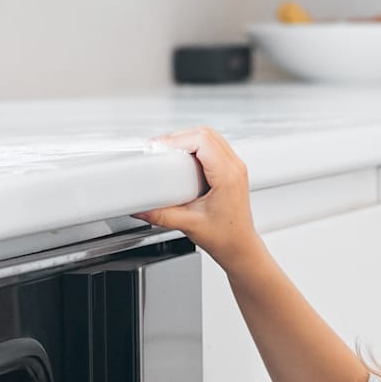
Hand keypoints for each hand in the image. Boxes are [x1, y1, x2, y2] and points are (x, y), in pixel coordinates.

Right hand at [137, 127, 263, 277]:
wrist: (240, 248)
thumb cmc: (225, 238)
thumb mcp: (189, 225)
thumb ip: (161, 216)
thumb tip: (140, 208)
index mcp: (227, 177)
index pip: (202, 141)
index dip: (177, 139)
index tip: (160, 148)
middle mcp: (235, 168)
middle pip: (205, 133)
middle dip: (179, 136)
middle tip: (159, 148)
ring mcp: (236, 167)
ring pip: (211, 136)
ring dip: (188, 137)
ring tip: (169, 150)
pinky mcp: (232, 170)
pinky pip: (215, 145)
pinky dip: (197, 144)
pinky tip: (184, 154)